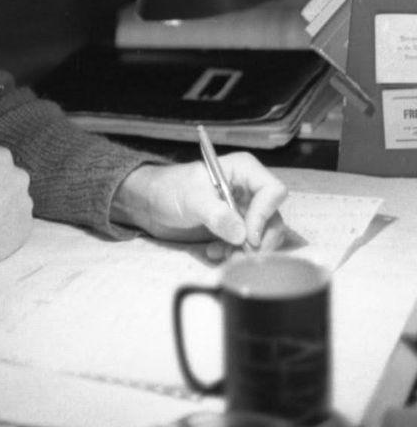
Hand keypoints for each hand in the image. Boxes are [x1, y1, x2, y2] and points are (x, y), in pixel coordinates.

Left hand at [111, 154, 287, 254]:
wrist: (153, 203)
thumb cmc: (170, 189)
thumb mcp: (191, 199)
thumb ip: (216, 214)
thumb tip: (241, 234)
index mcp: (243, 170)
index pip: (273, 191)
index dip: (265, 215)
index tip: (248, 237)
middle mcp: (249, 189)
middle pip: (274, 217)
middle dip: (260, 240)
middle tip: (241, 256)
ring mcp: (244, 209)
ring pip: (264, 235)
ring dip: (247, 251)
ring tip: (224, 256)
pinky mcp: (236, 226)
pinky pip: (248, 244)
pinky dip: (236, 253)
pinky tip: (216, 253)